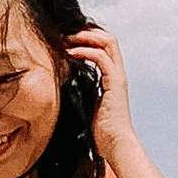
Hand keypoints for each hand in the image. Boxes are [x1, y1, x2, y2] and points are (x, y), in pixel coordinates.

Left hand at [66, 25, 134, 162]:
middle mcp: (117, 73)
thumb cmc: (99, 132)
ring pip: (108, 42)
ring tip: (66, 39)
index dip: (86, 38)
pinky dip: (85, 51)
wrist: (115, 145)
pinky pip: (101, 58)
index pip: (103, 47)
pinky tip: (70, 53)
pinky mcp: (116, 83)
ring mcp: (118, 77)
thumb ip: (79, 91)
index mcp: (111, 77)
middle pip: (107, 39)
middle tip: (65, 34)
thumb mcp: (84, 104)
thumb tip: (59, 84)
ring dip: (85, 36)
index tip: (65, 40)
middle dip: (86, 32)